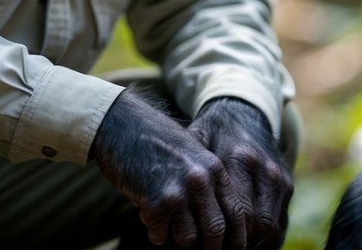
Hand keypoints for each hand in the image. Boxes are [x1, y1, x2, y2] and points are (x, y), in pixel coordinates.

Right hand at [90, 90, 242, 247]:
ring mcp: (177, 192)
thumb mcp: (193, 154)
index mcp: (214, 169)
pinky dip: (156, 234)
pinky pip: (160, 236)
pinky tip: (150, 216)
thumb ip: (208, 182)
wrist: (123, 124)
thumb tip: (221, 225)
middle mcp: (200, 181)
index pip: (237, 212)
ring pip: (188, 239)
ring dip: (179, 239)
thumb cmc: (158, 142)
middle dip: (212, 249)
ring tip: (170, 226)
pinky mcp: (153, 202)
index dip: (238, 237)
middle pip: (216, 231)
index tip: (233, 249)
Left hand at [188, 97, 292, 249]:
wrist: (246, 112)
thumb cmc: (213, 132)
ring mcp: (279, 178)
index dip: (221, 236)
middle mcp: (264, 169)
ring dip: (251, 244)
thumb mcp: (197, 139)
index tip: (202, 247)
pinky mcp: (287, 184)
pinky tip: (245, 245)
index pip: (236, 210)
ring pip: (270, 227)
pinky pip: (280, 222)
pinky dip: (265, 240)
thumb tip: (167, 203)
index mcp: (239, 158)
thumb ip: (186, 167)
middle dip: (236, 244)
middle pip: (255, 223)